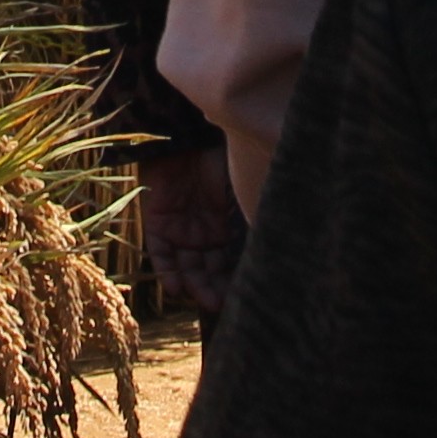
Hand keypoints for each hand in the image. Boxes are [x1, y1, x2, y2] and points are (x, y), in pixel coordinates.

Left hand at [135, 143, 244, 316]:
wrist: (181, 133)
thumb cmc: (217, 155)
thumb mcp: (241, 187)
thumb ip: (252, 213)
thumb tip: (280, 238)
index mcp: (224, 224)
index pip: (230, 261)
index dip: (235, 279)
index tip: (247, 295)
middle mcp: (202, 232)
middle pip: (208, 269)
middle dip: (216, 288)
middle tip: (225, 305)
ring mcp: (179, 229)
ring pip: (187, 267)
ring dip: (196, 285)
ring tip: (207, 300)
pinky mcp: (156, 224)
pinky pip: (161, 255)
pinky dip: (168, 273)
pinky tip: (178, 289)